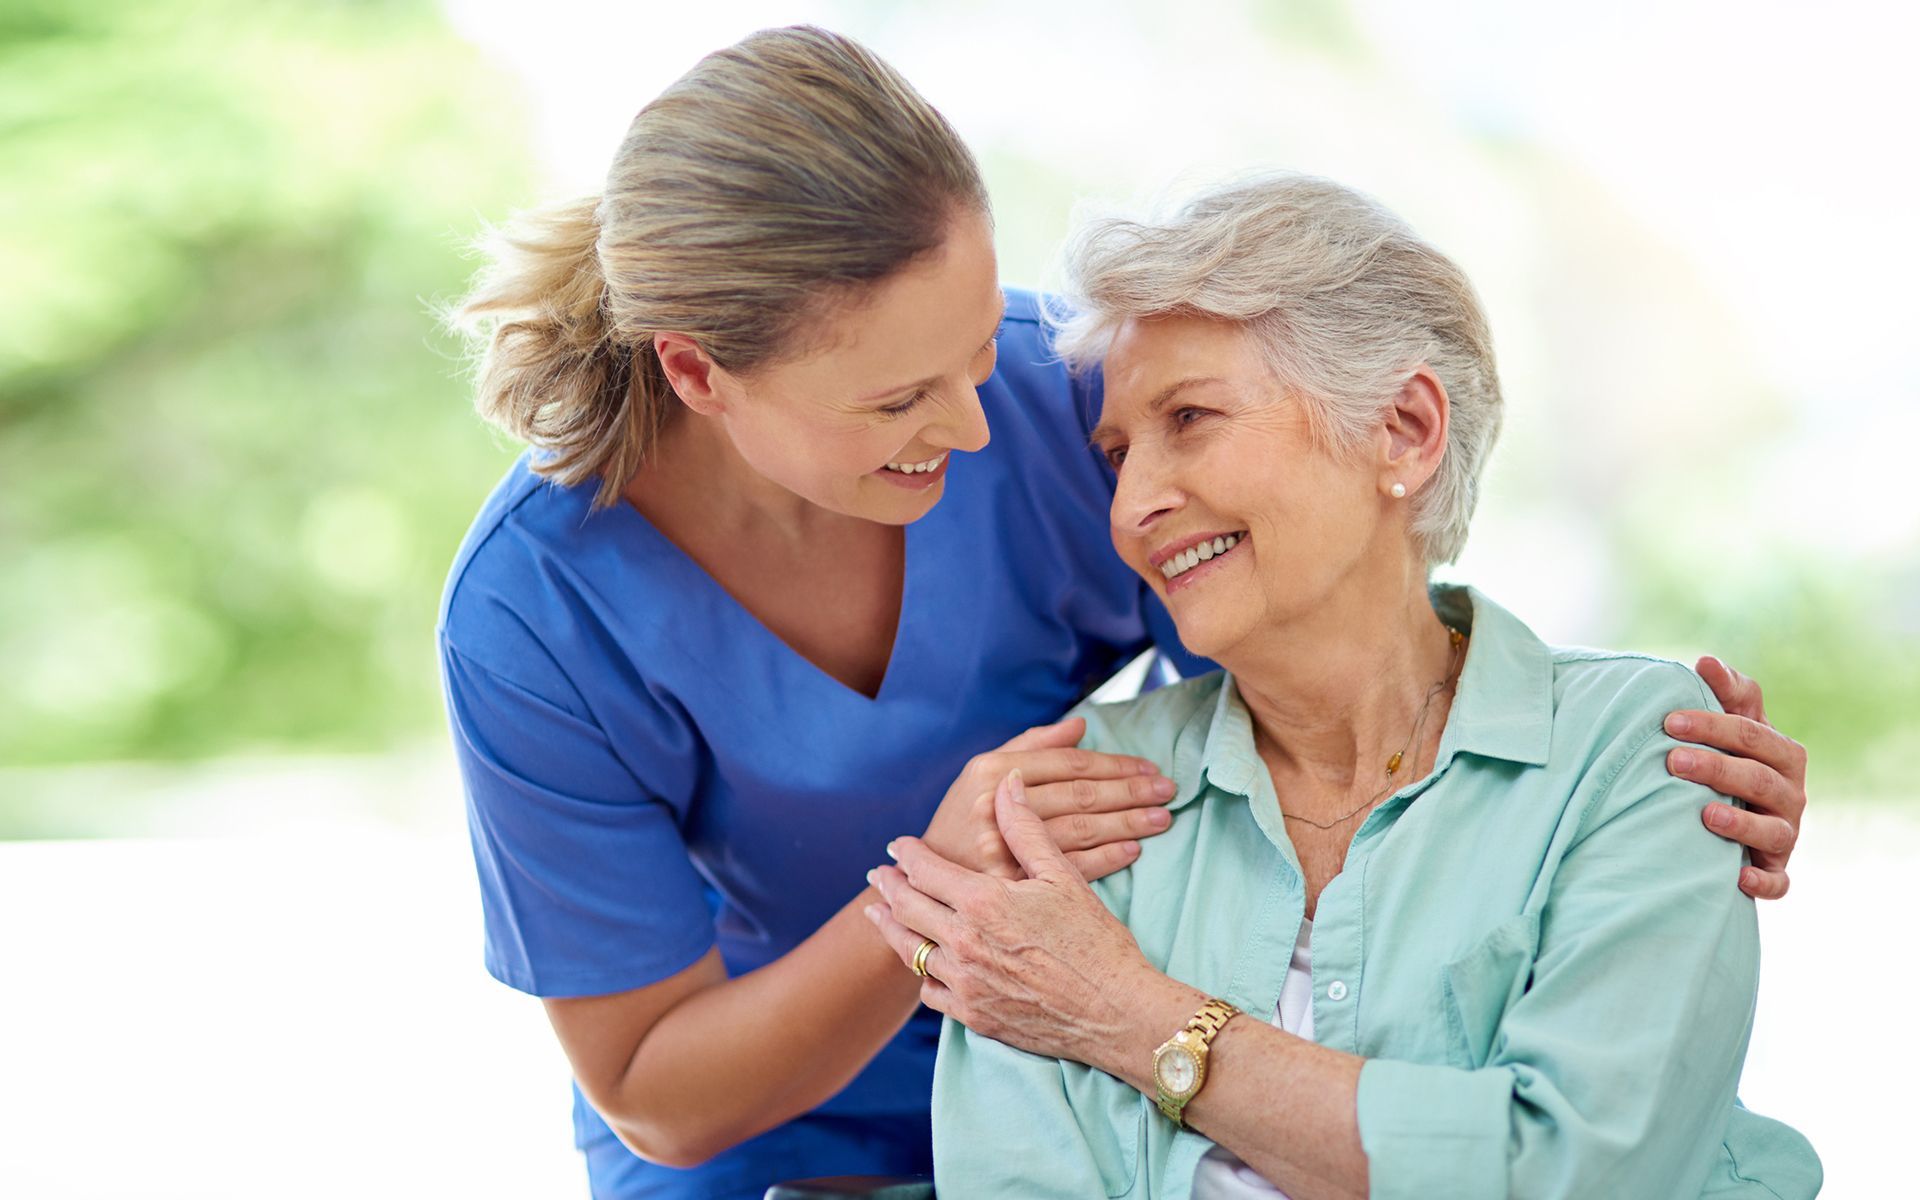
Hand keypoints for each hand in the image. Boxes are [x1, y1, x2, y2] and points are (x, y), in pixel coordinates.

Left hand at [868, 769, 1156, 1064]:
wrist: (1115, 1013)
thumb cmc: (1096, 941)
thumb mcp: (1063, 877)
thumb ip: (1026, 829)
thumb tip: (1008, 784)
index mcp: (982, 901)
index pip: (925, 869)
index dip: (908, 854)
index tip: (898, 845)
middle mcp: (963, 942)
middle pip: (906, 908)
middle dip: (889, 887)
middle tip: (879, 875)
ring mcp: (965, 983)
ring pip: (910, 951)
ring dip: (891, 928)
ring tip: (880, 914)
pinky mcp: (973, 1016)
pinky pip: (930, 992)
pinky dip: (921, 972)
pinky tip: (921, 962)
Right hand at [919, 717, 1173, 882]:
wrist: (925, 880)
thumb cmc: (961, 820)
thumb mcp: (981, 773)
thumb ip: (1031, 745)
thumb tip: (1080, 726)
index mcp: (989, 771)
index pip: (1067, 763)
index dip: (1112, 764)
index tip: (1147, 767)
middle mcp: (995, 807)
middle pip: (1079, 794)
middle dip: (1129, 791)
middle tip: (1167, 790)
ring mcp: (1003, 848)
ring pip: (1081, 829)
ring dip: (1127, 822)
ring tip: (1160, 818)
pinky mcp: (1012, 885)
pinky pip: (1070, 868)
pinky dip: (1107, 858)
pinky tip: (1133, 849)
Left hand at [1664, 656, 1807, 899]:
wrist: (1735, 815)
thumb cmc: (1729, 758)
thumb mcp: (1730, 723)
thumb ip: (1725, 692)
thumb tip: (1706, 661)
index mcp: (1782, 753)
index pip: (1751, 733)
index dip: (1712, 724)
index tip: (1668, 720)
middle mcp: (1790, 793)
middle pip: (1759, 778)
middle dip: (1718, 768)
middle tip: (1672, 760)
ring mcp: (1785, 833)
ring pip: (1774, 830)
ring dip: (1741, 823)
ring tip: (1705, 814)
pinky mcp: (1776, 869)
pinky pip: (1779, 881)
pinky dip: (1763, 881)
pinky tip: (1738, 877)